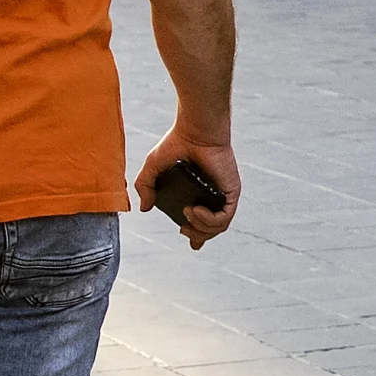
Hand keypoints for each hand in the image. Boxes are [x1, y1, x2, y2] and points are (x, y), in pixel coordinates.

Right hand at [130, 124, 240, 246]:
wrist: (195, 130)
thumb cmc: (177, 143)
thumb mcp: (153, 167)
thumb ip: (146, 187)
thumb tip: (145, 208)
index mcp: (197, 193)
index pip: (203, 221)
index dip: (199, 236)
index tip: (193, 245)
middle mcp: (211, 196)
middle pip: (211, 229)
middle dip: (197, 235)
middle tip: (183, 229)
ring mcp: (223, 195)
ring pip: (219, 227)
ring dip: (201, 228)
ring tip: (187, 213)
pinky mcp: (231, 192)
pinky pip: (225, 217)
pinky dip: (209, 220)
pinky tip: (195, 210)